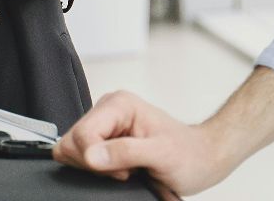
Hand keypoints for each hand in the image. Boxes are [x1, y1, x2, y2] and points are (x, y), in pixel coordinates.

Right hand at [53, 91, 235, 199]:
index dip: (96, 159)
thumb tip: (92, 155)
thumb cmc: (189, 154)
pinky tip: (120, 167)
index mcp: (119, 104)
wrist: (201, 158)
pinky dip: (98, 169)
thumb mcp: (161, 154)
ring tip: (126, 166)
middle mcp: (108, 110)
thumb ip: (125, 152)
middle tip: (125, 167)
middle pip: (72, 143)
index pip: (81, 135)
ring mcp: (105, 125)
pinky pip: (82, 157)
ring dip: (97, 167)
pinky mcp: (104, 139)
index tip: (123, 167)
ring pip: (73, 151)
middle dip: (94, 163)